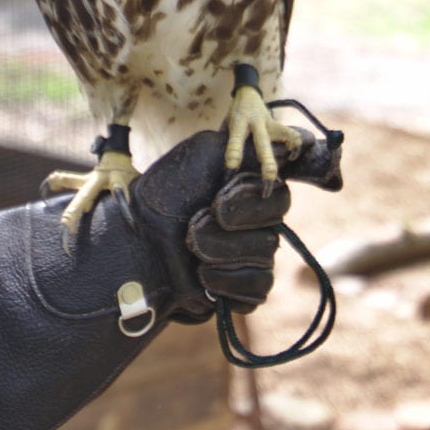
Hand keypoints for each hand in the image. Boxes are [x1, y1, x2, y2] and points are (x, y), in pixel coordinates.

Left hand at [126, 126, 341, 322]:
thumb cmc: (165, 194)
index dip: (251, 200)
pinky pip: (257, 289)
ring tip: (190, 247)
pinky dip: (228, 282)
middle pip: (274, 226)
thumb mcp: (203, 154)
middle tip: (197, 222)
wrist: (133, 243)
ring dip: (221, 251)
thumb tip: (296, 140)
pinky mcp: (242, 289)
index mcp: (250, 188)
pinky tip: (202, 276)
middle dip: (231, 225)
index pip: (279, 193)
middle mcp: (256, 222)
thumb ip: (247, 148)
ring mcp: (250, 256)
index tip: (218, 201)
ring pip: (264, 257)